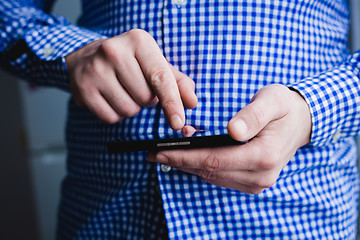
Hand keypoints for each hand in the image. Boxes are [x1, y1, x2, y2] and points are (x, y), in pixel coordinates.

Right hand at [66, 29, 196, 128]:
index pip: (160, 77)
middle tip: (136, 85)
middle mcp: (114, 51)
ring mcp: (96, 70)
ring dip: (132, 107)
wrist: (86, 58)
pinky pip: (111, 117)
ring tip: (122, 90)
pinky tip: (110, 97)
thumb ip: (177, 82)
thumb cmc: (129, 62)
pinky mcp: (83, 89)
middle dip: (147, 100)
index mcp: (138, 41)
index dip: (172, 102)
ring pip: (129, 110)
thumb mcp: (154, 63)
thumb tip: (192, 102)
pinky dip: (116, 114)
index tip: (178, 122)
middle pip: (146, 98)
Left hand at [148, 84, 311, 193]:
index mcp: (264, 156)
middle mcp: (261, 176)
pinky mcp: (252, 182)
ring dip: (188, 165)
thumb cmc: (284, 107)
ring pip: (213, 176)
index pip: (215, 160)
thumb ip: (253, 115)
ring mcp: (257, 182)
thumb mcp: (272, 100)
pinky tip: (188, 155)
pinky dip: (201, 166)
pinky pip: (220, 176)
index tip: (160, 152)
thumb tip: (233, 131)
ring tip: (166, 152)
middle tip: (153, 153)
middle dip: (179, 162)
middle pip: (210, 171)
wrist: (300, 122)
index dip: (185, 157)